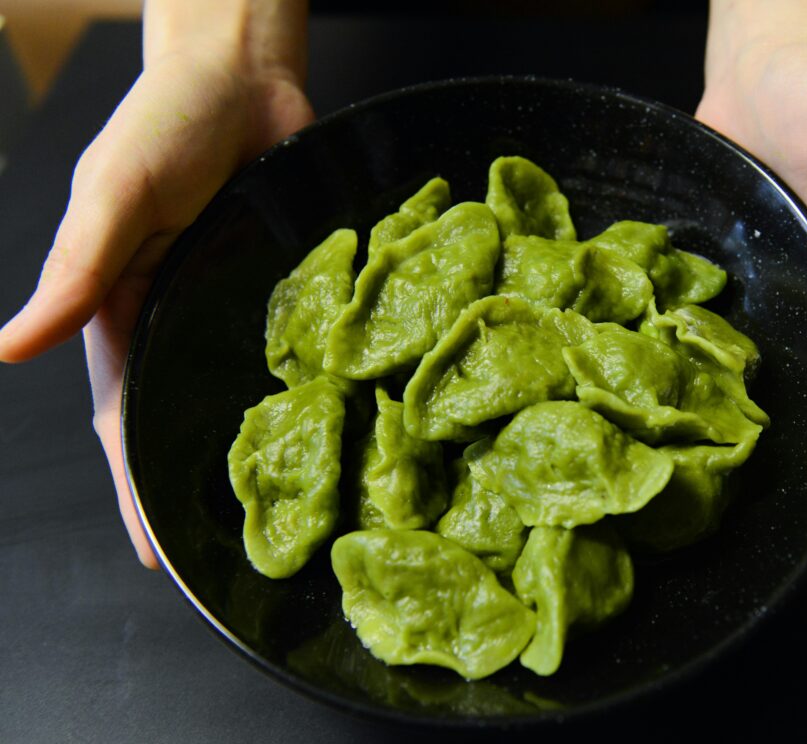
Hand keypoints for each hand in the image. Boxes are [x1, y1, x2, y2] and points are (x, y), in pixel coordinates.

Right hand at [0, 1, 313, 567]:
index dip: (134, 486)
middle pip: (184, 418)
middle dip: (193, 486)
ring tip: (279, 510)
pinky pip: (291, 348)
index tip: (154, 554)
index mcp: (123, 311)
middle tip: (224, 556)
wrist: (242, 75)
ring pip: (239, 392)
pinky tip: (326, 429)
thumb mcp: (114, 197)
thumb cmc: (165, 123)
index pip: (124, 418)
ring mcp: (234, 305)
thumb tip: (3, 349)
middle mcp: (179, 318)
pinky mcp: (284, 283)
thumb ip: (75, 272)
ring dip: (252, 448)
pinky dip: (301, 390)